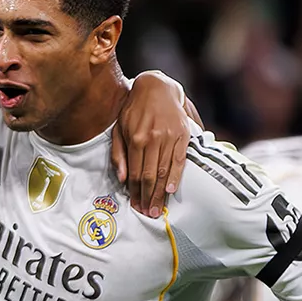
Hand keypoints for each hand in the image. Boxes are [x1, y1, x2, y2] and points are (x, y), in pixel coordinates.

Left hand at [111, 71, 201, 217]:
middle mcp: (153, 139)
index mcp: (136, 139)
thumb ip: (118, 154)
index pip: (134, 173)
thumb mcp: (118, 128)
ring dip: (160, 192)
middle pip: (150, 176)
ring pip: (164, 171)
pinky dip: (176, 176)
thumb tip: (121, 178)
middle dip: (148, 197)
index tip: (135, 206)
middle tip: (148, 213)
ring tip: (158, 208)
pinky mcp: (183, 135)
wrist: (157, 87)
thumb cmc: (134, 109)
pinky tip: (171, 190)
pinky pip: (180, 160)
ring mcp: (170, 137)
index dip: (135, 192)